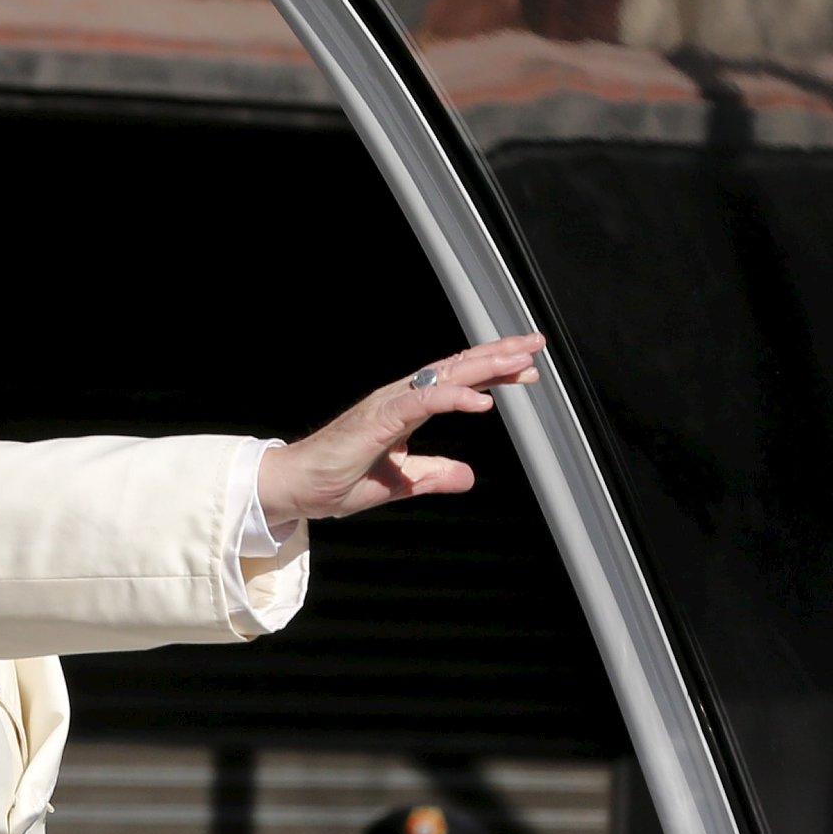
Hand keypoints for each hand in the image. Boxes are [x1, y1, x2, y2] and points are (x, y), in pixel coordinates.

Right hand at [255, 337, 542, 525]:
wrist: (296, 489)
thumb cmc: (338, 480)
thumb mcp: (401, 483)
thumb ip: (433, 476)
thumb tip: (468, 477)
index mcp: (407, 408)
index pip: (458, 381)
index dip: (493, 372)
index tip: (528, 370)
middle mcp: (401, 397)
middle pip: (458, 368)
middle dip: (499, 355)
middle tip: (536, 344)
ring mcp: (389, 404)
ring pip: (445, 376)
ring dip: (485, 366)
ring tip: (520, 361)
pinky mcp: (377, 420)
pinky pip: (422, 403)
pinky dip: (453, 398)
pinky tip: (482, 401)